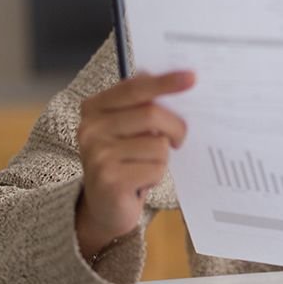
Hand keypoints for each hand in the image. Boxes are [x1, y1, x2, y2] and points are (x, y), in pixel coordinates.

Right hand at [75, 71, 193, 259]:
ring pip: (158, 144)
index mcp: (94, 108)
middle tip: (179, 139)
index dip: (165, 82)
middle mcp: (90, 128)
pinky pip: (156, 168)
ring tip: (146, 166)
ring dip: (162, 158)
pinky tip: (141, 182)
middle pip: (151, 114)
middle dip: (175, 127)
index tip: (192, 77)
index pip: (134, 88)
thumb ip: (144, 104)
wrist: (105, 206)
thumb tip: (178, 79)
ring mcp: (97, 154)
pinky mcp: (110, 180)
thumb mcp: (129, 128)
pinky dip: (157, 176)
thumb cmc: (125, 160)